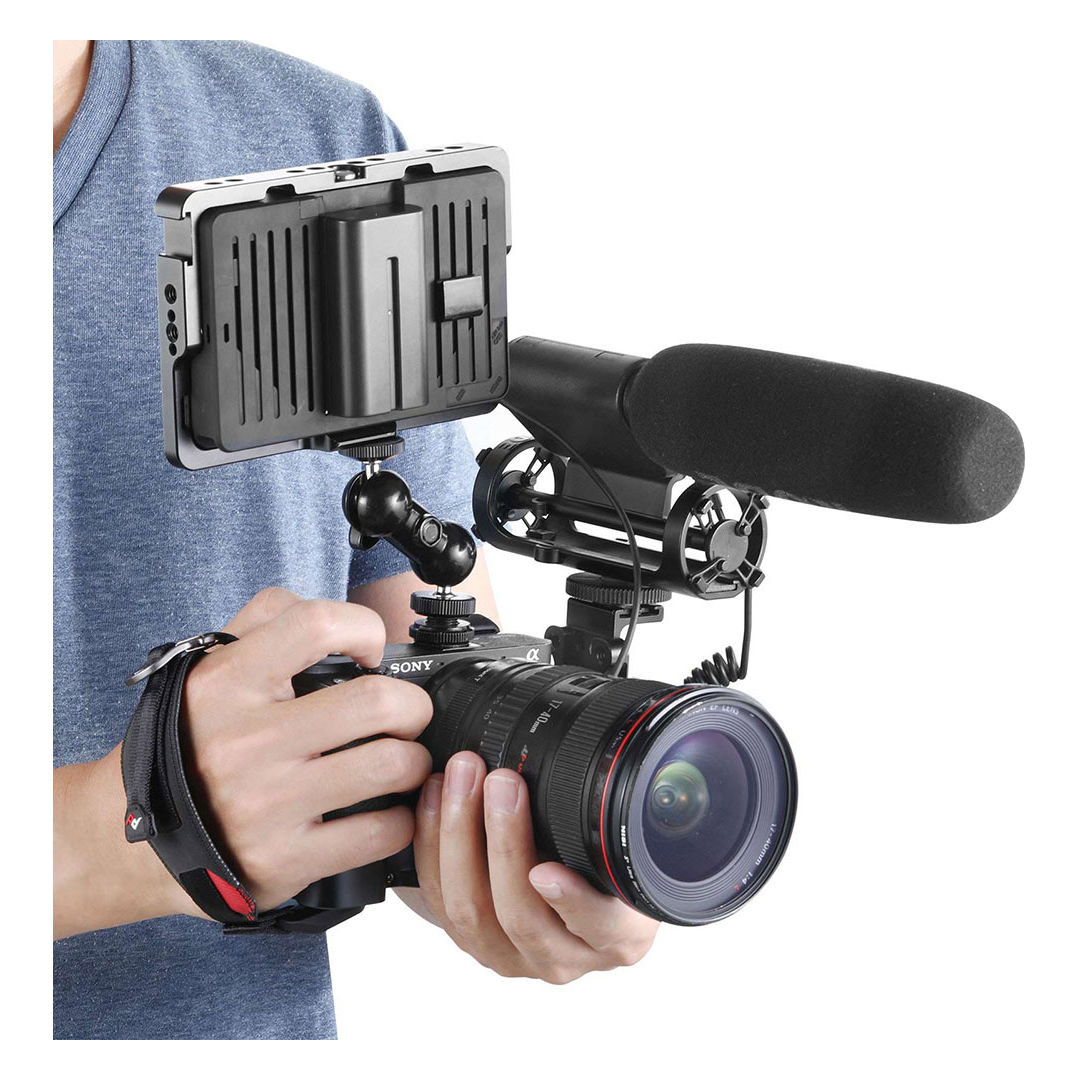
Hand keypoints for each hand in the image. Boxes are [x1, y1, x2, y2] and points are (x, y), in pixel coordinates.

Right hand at [182, 588, 432, 909]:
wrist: (131, 839)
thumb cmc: (188, 742)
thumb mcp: (209, 669)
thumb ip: (267, 622)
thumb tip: (340, 620)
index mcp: (230, 682)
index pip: (317, 625)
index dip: (364, 629)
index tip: (372, 651)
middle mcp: (247, 740)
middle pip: (376, 703)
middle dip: (413, 707)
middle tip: (409, 716)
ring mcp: (267, 803)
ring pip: (390, 767)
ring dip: (415, 763)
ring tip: (404, 763)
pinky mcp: (284, 859)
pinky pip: (380, 833)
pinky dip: (402, 820)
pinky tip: (389, 811)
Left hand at [401, 751, 658, 982]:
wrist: (573, 890)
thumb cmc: (606, 859)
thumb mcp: (626, 848)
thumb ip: (612, 828)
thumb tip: (599, 764)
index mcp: (618, 939)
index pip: (600, 926)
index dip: (571, 901)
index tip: (546, 870)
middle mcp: (564, 958)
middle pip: (521, 916)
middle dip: (503, 841)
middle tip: (501, 782)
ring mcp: (512, 956)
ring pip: (471, 911)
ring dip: (459, 834)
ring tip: (463, 777)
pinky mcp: (471, 941)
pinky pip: (438, 900)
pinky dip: (432, 842)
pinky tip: (435, 796)